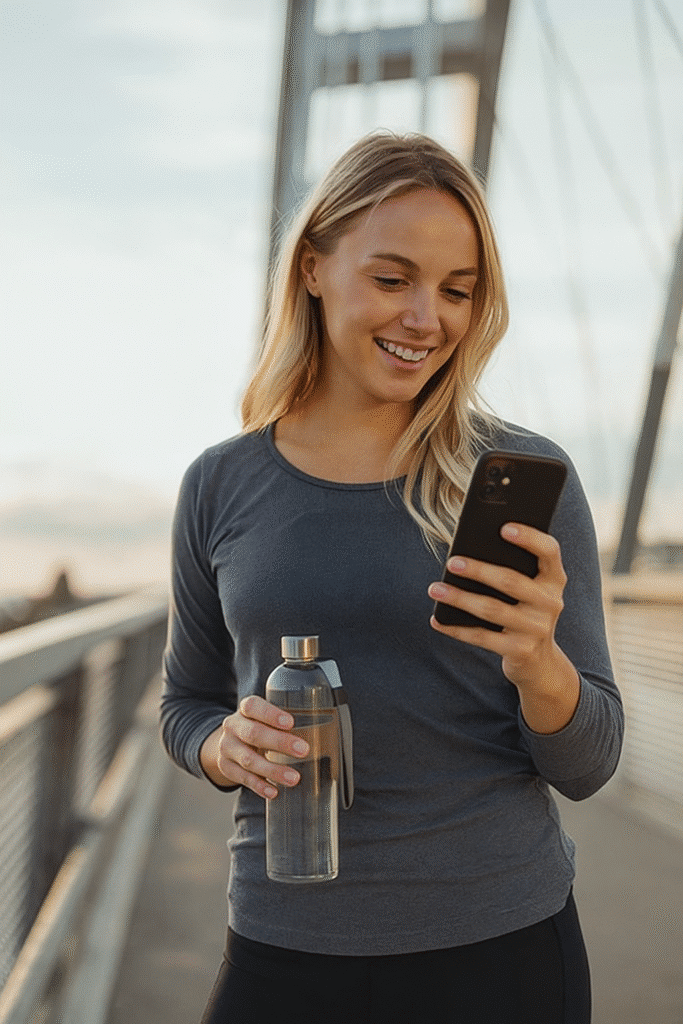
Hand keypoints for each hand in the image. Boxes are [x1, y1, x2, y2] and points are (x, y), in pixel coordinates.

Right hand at [199, 695, 309, 798]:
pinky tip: (274, 791)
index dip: (271, 714)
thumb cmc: (258, 727)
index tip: (291, 722)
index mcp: (245, 709)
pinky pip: (243, 778)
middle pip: (253, 733)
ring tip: (294, 778)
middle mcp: (232, 726)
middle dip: (280, 742)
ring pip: (249, 759)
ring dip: (273, 770)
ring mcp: (227, 748)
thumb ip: (285, 721)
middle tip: (303, 750)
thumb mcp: (266, 718)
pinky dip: (260, 786)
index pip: (253, 706)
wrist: (230, 742)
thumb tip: (325, 730)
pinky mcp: (226, 767)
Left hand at [428, 522, 579, 732]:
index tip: (503, 527)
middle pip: (511, 581)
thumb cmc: (524, 610)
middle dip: (478, 570)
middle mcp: (551, 602)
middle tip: (451, 562)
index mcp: (554, 579)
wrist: (539, 661)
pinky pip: (482, 637)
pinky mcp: (521, 651)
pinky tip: (437, 619)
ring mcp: (537, 628)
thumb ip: (512, 567)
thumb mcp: (529, 588)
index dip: (529, 538)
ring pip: (492, 609)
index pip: (549, 551)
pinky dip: (456, 628)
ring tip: (434, 589)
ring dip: (459, 598)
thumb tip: (467, 549)